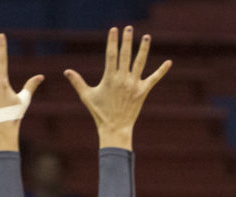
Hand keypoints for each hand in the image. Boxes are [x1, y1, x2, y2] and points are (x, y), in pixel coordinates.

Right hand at [64, 26, 170, 149]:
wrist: (115, 128)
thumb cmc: (99, 113)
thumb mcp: (87, 96)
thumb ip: (78, 82)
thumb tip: (66, 71)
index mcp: (109, 78)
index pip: (111, 54)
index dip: (112, 41)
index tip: (114, 30)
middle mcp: (123, 79)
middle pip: (125, 55)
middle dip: (127, 40)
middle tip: (129, 28)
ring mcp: (134, 85)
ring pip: (140, 63)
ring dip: (144, 49)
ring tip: (147, 36)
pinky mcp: (143, 91)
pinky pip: (154, 79)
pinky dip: (162, 71)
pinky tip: (169, 62)